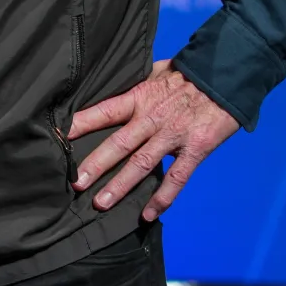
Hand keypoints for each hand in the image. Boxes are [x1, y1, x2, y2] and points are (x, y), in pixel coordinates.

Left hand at [68, 59, 239, 221]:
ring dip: (121, 185)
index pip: (104, 112)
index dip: (81, 124)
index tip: (59, 136)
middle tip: (75, 183)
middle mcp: (152, 118)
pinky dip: (162, 198)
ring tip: (101, 203)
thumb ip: (136, 85)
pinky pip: (176, 178)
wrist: (227, 75)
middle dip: (94, 164)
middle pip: (118, 144)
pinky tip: (147, 214)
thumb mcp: (156, 71)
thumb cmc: (189, 72)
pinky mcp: (195, 149)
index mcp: (140, 97)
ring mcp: (173, 136)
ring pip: (142, 164)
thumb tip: (112, 87)